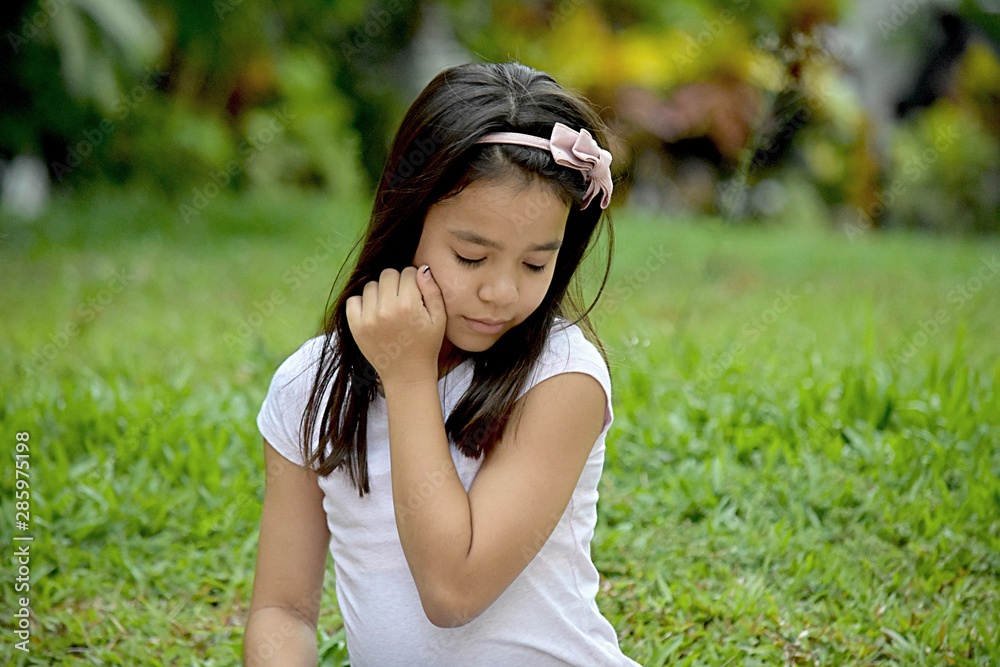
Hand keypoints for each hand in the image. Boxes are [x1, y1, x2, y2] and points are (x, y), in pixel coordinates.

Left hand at [345, 266, 446, 384]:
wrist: (407, 375)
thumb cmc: (426, 346)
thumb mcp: (439, 318)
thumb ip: (432, 291)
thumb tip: (422, 269)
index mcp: (409, 305)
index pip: (407, 272)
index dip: (414, 281)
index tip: (416, 294)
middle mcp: (386, 309)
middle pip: (388, 275)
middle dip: (397, 282)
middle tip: (402, 299)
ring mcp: (368, 318)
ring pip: (371, 285)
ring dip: (380, 292)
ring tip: (389, 307)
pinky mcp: (356, 326)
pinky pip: (353, 300)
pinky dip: (362, 303)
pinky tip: (374, 313)